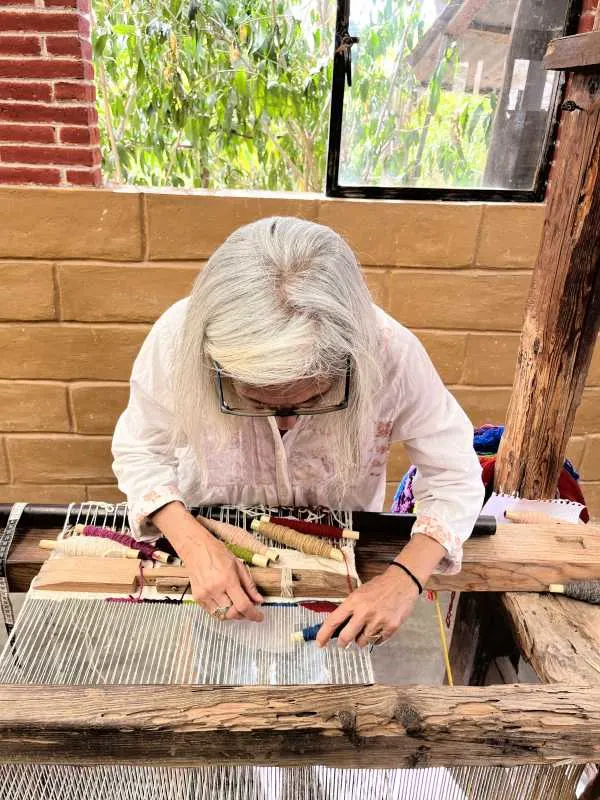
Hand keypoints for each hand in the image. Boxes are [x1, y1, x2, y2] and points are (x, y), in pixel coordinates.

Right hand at [153, 503, 263, 621]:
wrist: (196, 549)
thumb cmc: (217, 553)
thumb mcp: (239, 565)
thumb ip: (249, 585)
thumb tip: (258, 600)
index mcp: (228, 579)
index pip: (243, 605)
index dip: (253, 614)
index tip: (259, 616)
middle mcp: (215, 589)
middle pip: (233, 613)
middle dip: (243, 614)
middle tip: (249, 609)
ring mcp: (204, 594)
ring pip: (222, 616)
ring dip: (232, 614)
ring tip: (236, 604)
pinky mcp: (197, 597)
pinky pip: (212, 612)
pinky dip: (221, 611)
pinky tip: (225, 602)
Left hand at [315, 567, 418, 648]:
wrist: (402, 581)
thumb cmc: (379, 586)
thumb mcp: (359, 592)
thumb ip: (350, 608)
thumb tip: (337, 625)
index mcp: (353, 601)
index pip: (333, 621)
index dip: (323, 634)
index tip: (319, 643)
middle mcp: (364, 612)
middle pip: (346, 637)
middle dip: (342, 643)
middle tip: (343, 643)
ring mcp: (378, 621)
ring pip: (362, 642)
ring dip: (361, 640)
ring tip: (366, 629)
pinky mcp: (391, 627)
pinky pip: (378, 641)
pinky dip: (376, 638)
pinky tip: (379, 629)